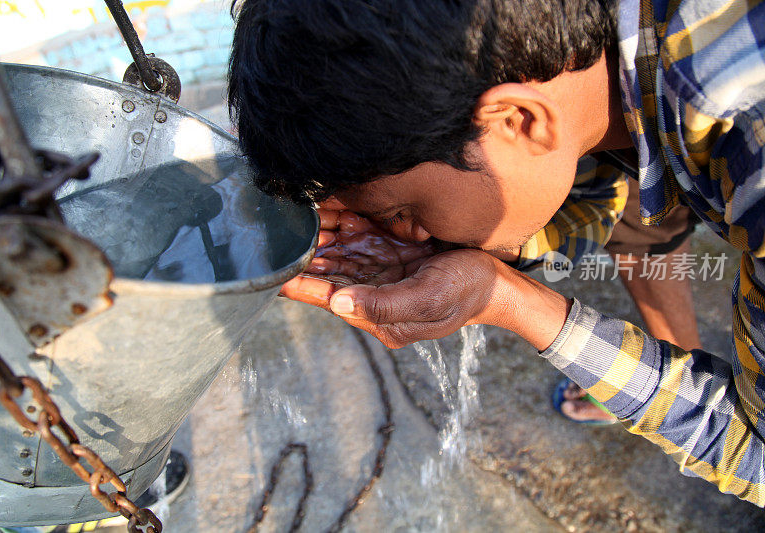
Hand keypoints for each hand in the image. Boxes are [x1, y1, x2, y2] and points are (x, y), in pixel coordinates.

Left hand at [281, 201, 570, 349]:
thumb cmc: (466, 292)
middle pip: (330, 273)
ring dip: (321, 234)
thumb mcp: (427, 301)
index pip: (330, 299)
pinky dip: (344, 221)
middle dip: (308, 252)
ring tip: (295, 214)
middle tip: (280, 229)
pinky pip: (361, 236)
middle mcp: (374, 292)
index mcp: (379, 315)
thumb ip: (383, 305)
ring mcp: (382, 270)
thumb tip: (337, 304)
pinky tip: (326, 207)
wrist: (497, 280)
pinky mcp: (392, 251)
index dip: (302, 286)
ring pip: (341, 252)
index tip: (275, 272)